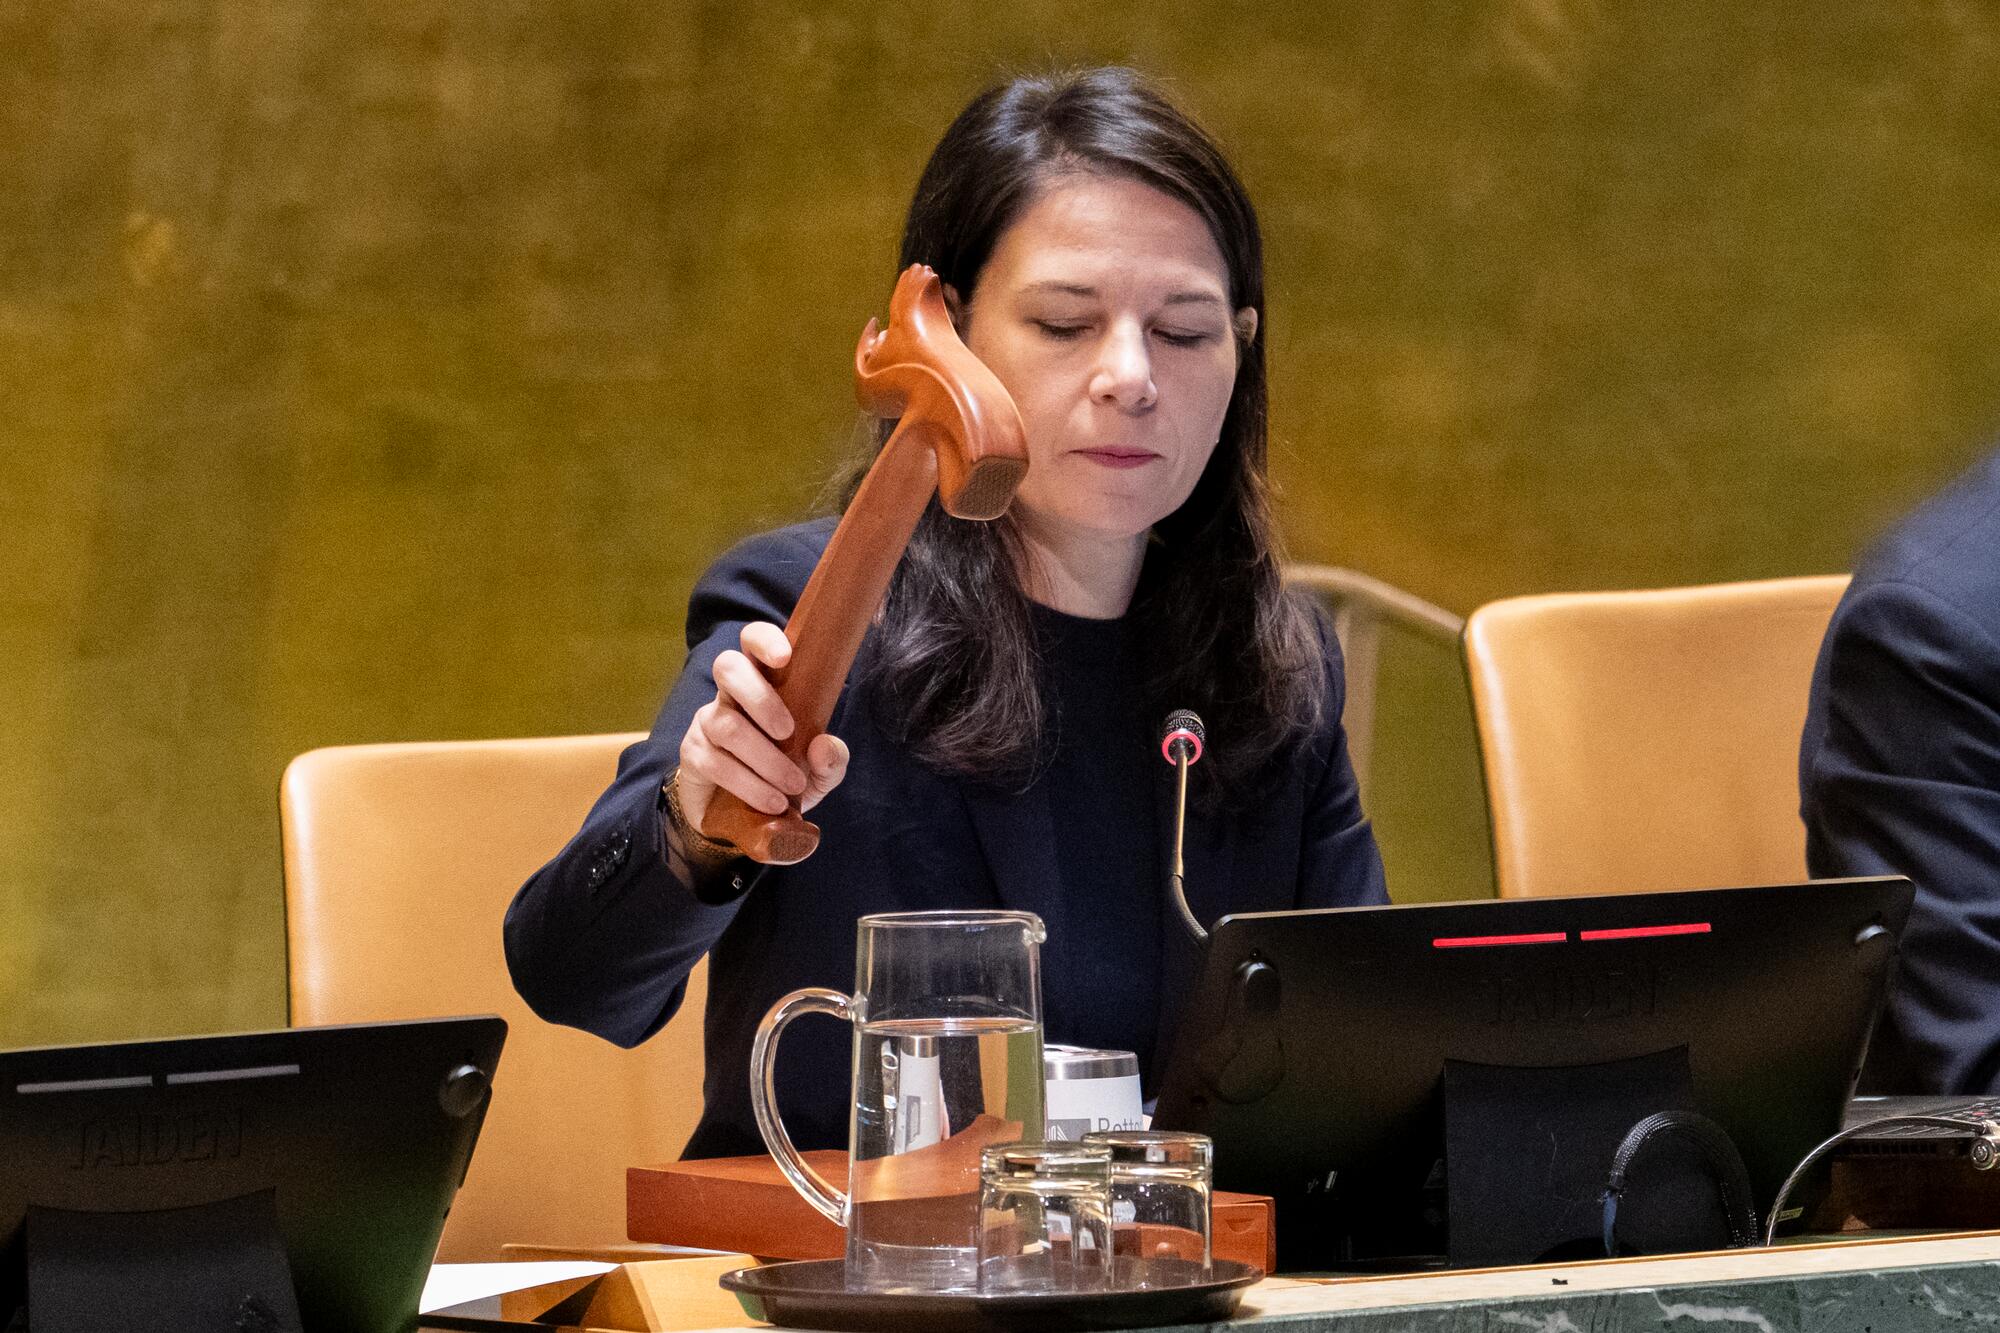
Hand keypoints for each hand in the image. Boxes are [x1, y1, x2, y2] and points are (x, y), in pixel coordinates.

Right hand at [675, 622, 849, 831]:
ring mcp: (706, 722)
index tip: (785, 656)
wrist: (742, 816)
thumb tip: (824, 746)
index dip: (763, 640)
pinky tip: (772, 801)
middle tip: (788, 731)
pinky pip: (716, 763)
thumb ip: (832, 760)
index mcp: (761, 683)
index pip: (752, 641)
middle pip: (728, 667)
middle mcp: (729, 695)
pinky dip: (749, 784)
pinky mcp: (693, 755)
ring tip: (792, 785)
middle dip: (760, 697)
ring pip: (726, 725)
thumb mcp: (818, 773)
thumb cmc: (782, 777)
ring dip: (765, 758)